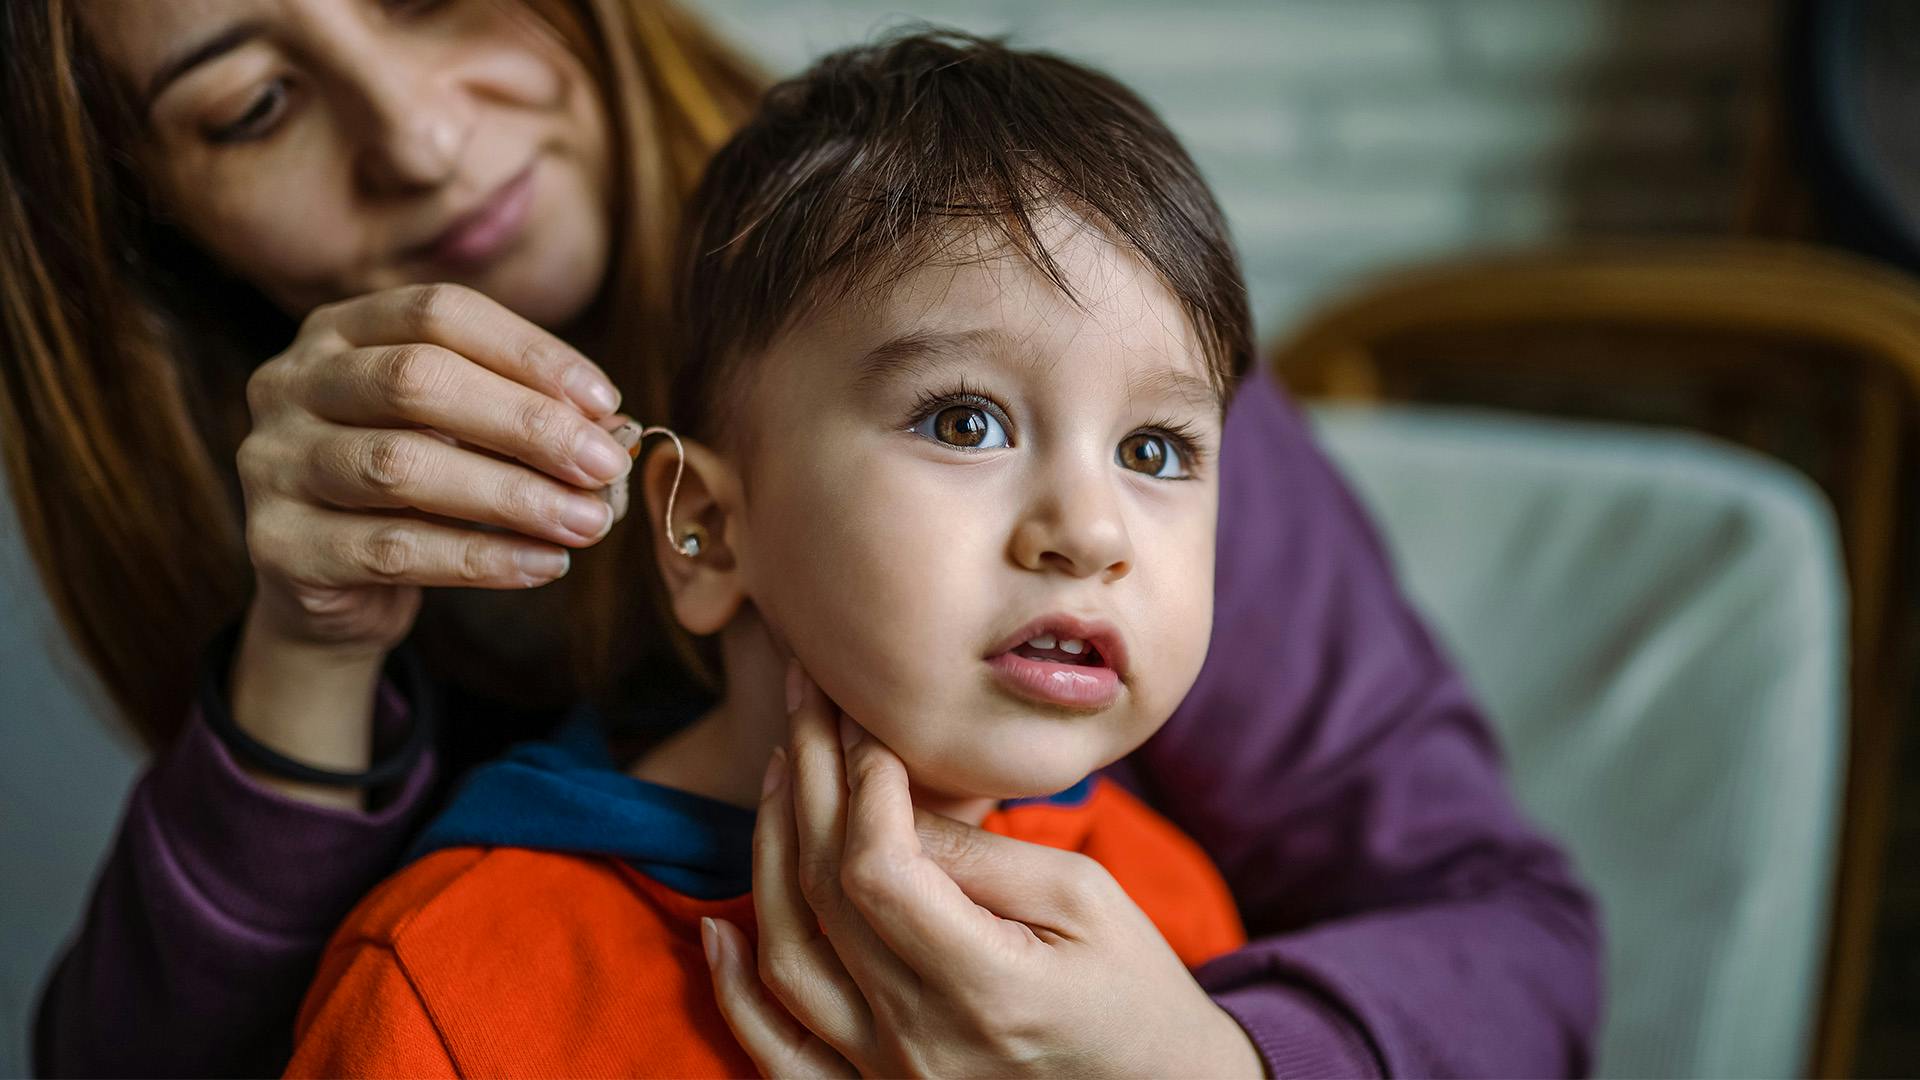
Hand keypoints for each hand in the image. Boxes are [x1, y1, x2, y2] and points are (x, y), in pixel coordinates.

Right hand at [228, 283, 632, 805]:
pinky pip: (391, 550)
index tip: (605, 400)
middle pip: (416, 381)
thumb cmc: (413, 490)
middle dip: (527, 423)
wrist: (329, 586)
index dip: (529, 351)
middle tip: (605, 465)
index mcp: (339, 330)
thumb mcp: (462, 435)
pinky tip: (544, 564)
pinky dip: (480, 557)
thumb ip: (524, 417)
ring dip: (513, 496)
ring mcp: (272, 461)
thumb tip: (613, 429)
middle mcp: (291, 382)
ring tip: (589, 522)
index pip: (440, 312)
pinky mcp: (278, 544)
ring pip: (400, 467)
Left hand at [701, 666, 1264, 1078]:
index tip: (871, 725)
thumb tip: (889, 805)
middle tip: (809, 701)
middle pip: (826, 893)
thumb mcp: (1085, 901)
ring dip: (769, 854)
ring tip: (782, 771)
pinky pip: (778, 1053)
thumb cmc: (1133, 991)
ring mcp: (888, 1077)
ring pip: (788, 957)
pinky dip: (737, 994)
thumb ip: (979, 857)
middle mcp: (921, 1041)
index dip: (861, 785)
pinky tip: (718, 930)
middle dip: (812, 778)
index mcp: (986, 988)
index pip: (878, 870)